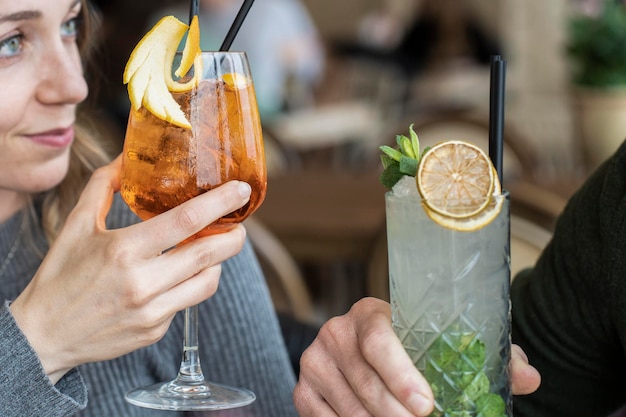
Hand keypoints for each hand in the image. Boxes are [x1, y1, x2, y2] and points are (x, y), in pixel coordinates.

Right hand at [9, 156, 251, 383]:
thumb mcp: (77, 224)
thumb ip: (104, 185)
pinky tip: (179, 276)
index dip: (221, 203)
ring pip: (208, 282)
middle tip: (239, 225)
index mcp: (124, 250)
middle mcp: (143, 282)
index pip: (187, 220)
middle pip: (210, 253)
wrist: (43, 336)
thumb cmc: (60, 275)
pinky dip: (191, 284)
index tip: (241, 191)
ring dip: (218, 262)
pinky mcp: (155, 330)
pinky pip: (187, 302)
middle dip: (235, 236)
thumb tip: (127, 158)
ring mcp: (152, 310)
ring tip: (212, 249)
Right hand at [294, 297, 540, 415]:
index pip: (378, 340)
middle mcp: (336, 332)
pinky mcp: (303, 388)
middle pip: (366, 382)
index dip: (401, 375)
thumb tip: (530, 378)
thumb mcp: (445, 345)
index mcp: (370, 313)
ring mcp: (315, 361)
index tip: (427, 406)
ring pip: (350, 408)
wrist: (363, 347)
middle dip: (397, 415)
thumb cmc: (411, 347)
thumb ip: (489, 357)